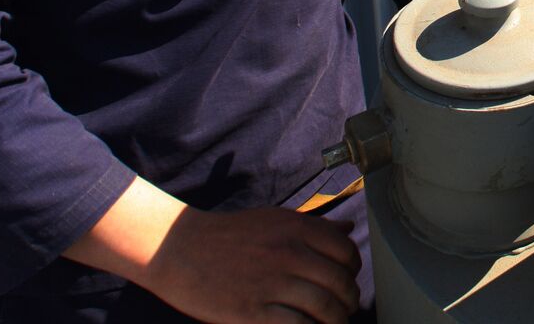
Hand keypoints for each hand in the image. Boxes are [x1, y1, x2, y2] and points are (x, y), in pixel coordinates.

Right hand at [143, 206, 361, 322]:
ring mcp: (271, 282)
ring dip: (337, 320)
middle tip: (347, 307)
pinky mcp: (252, 311)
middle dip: (350, 299)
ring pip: (324, 307)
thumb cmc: (231, 235)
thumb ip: (315, 225)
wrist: (180, 248)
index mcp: (297, 228)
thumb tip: (349, 227)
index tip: (349, 279)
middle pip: (340, 281)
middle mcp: (289, 253)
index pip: (346, 251)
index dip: (353, 269)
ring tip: (335, 323)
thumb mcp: (276, 219)